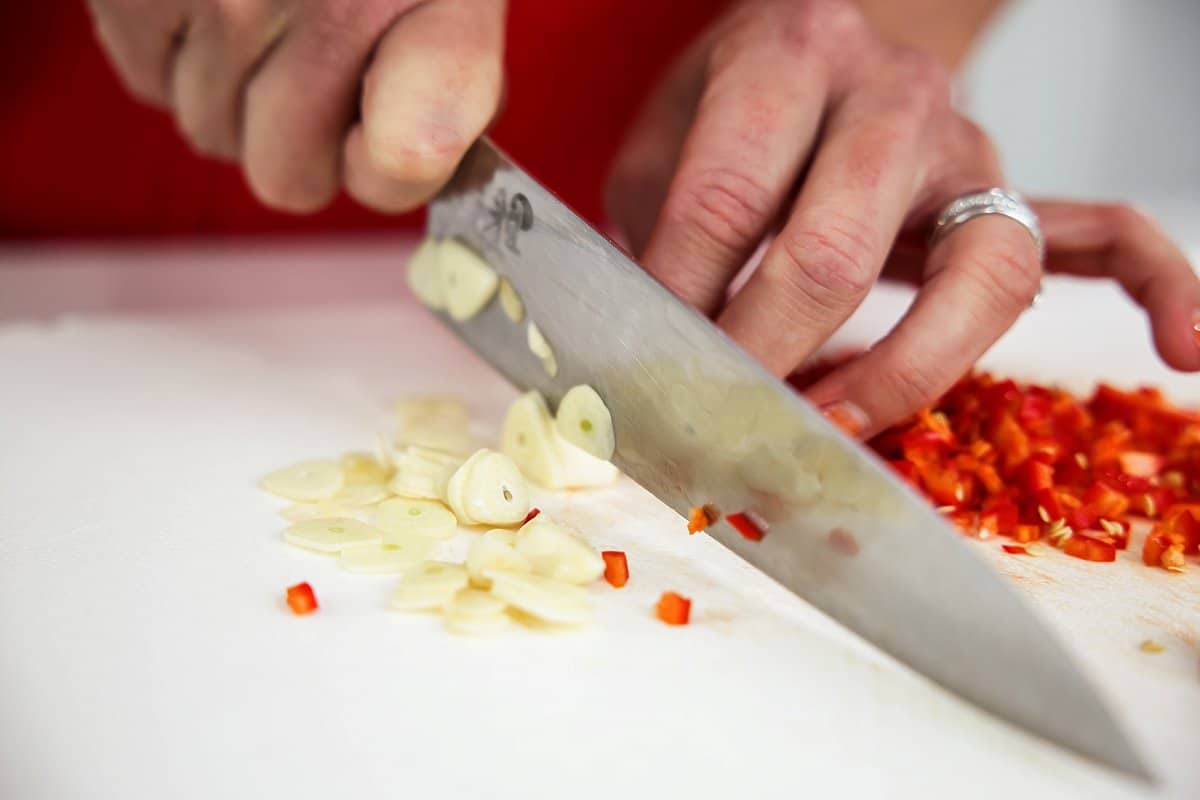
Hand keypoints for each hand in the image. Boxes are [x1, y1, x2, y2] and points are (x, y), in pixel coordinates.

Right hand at [87, 0, 505, 212]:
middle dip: (306, 140)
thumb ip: (450, 76)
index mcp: (428, 2)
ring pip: (213, 132)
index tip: (389, 138)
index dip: (389, 168)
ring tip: (268, 8)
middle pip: (287, 178)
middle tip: (322, 66)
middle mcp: (319, 3)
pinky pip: (149, 83)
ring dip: (239, 92)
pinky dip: (179, 53)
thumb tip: (404, 162)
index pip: (400, 165)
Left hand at [606, 0, 1199, 436]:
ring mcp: (971, 150)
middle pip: (836, 249)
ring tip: (836, 431)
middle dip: (766, 357)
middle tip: (716, 420)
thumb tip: (645, 354)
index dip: (678, 302)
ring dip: (901, 373)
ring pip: (982, 269)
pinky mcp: (1020, 194)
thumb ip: (658, 232)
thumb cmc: (739, 104)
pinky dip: (1158, 290)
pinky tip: (1181, 352)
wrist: (830, 36)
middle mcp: (892, 99)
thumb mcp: (668, 141)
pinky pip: (1112, 236)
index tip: (644, 373)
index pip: (728, 200)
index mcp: (790, 58)